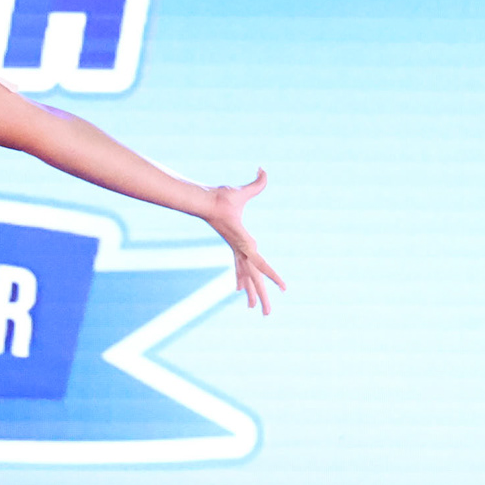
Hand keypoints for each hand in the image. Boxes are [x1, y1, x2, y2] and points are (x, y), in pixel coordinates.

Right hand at [199, 173, 284, 314]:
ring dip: (250, 293)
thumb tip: (264, 169)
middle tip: (268, 314)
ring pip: (245, 276)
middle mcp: (240, 251)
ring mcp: (235, 250)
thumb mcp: (240, 191)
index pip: (261, 264)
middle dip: (261, 296)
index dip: (273, 275)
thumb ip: (256, 182)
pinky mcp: (232, 247)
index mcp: (244, 244)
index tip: (284, 288)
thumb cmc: (220, 197)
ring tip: (254, 309)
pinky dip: (240, 279)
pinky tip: (239, 290)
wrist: (201, 202)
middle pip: (253, 279)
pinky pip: (238, 267)